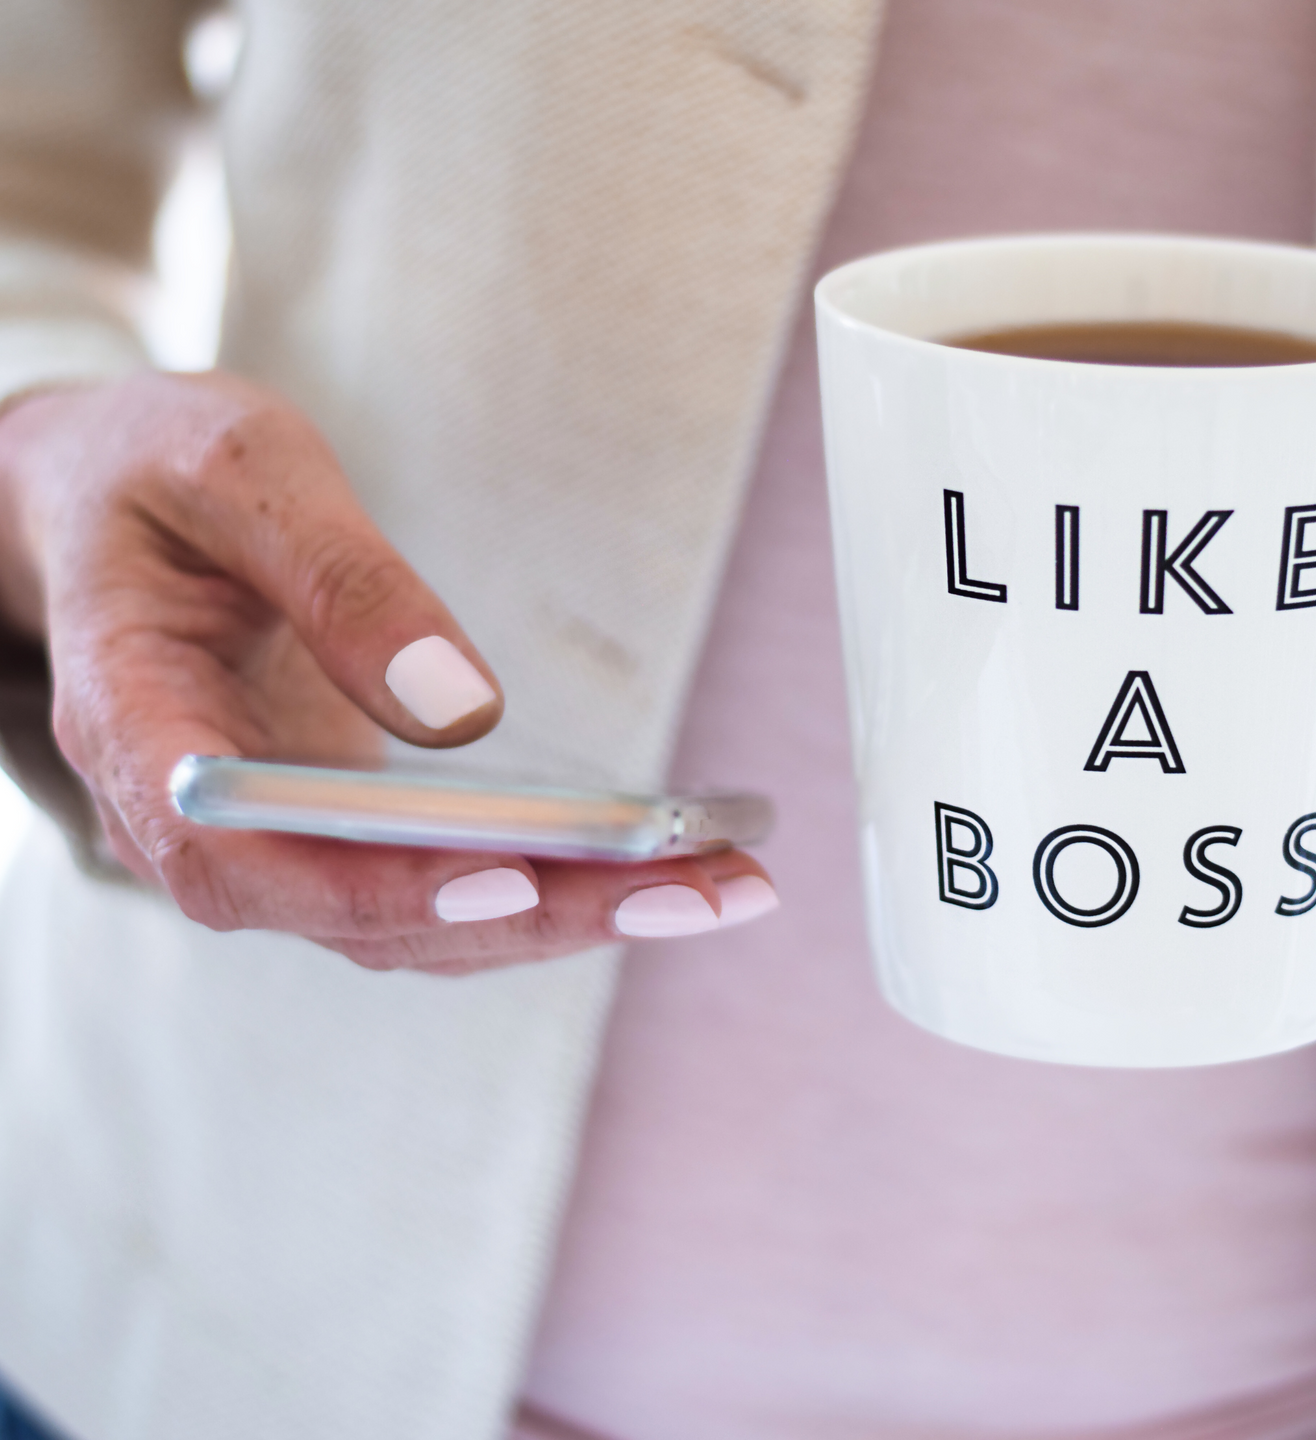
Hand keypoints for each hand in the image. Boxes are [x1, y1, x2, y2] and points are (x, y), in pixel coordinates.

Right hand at [0, 370, 774, 972]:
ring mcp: (270, 840)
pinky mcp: (332, 833)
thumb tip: (460, 707)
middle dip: (540, 916)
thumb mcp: (236, 471)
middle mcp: (198, 820)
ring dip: (574, 917)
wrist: (104, 503)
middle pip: (364, 918)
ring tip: (720, 885)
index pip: (237, 859)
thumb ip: (339, 579)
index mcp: (136, 731)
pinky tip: (660, 868)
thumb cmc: (153, 477)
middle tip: (691, 892)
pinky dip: (554, 888)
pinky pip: (439, 887)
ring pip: (420, 924)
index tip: (505, 882)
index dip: (371, 889)